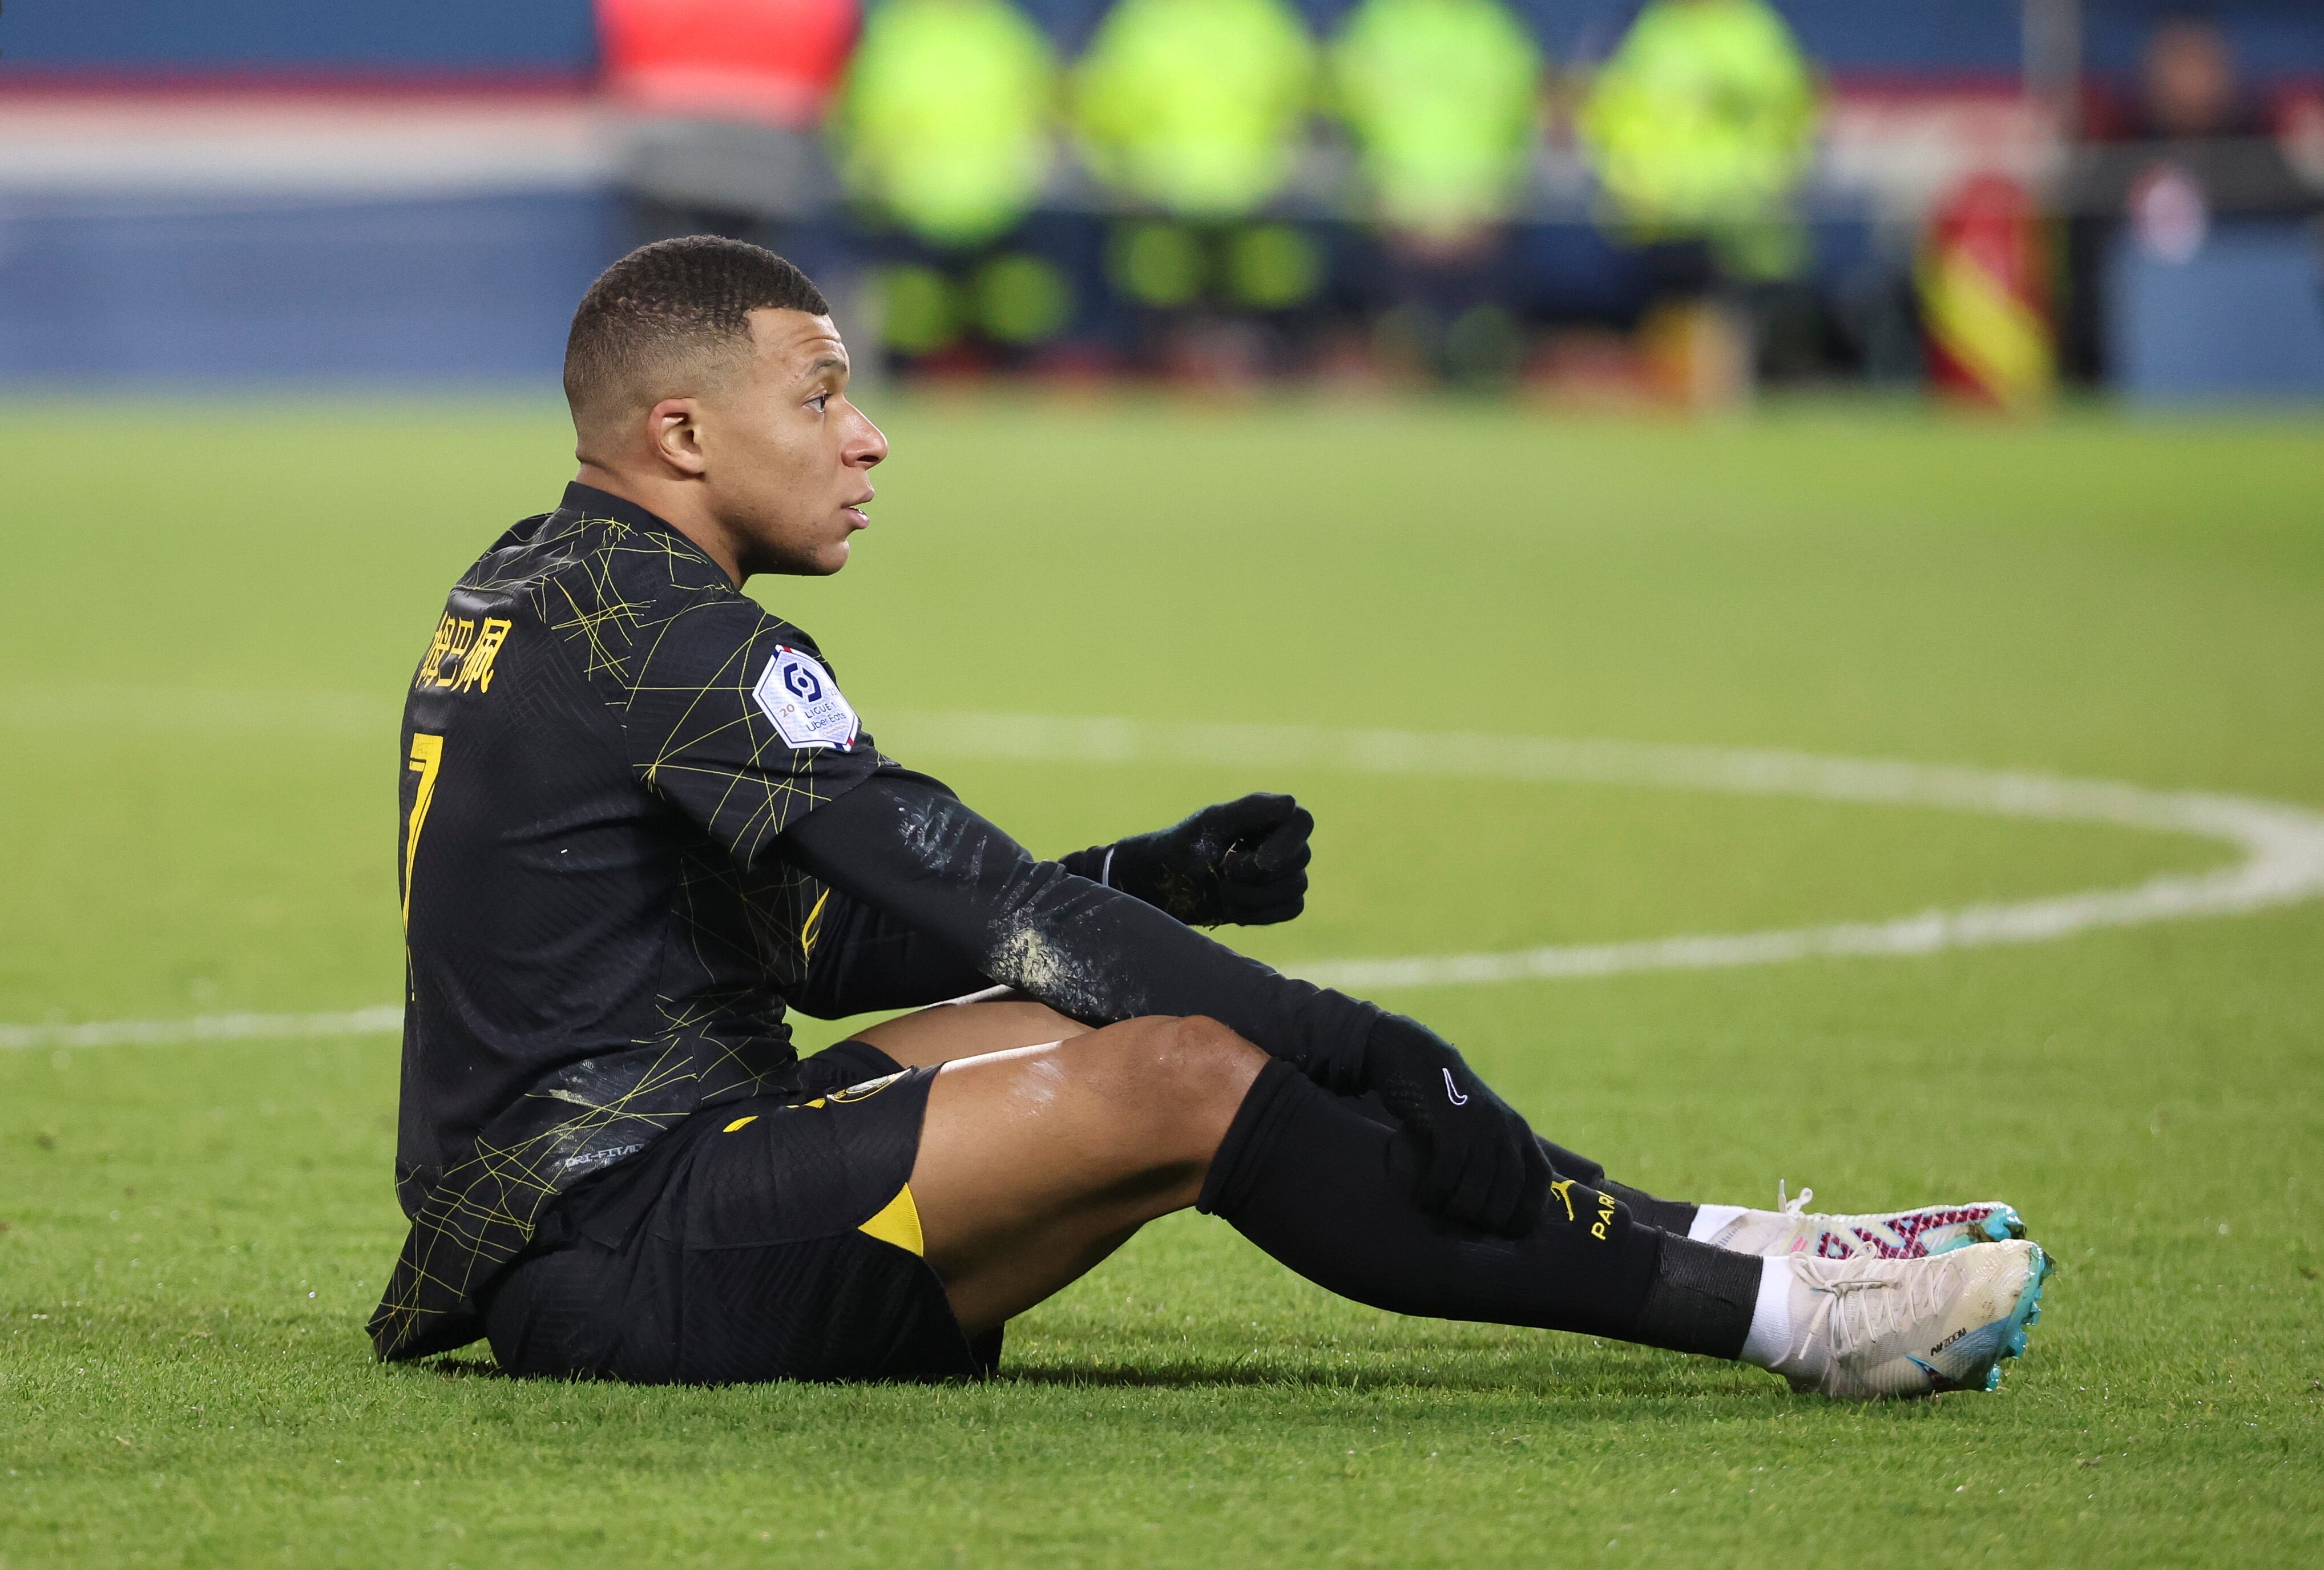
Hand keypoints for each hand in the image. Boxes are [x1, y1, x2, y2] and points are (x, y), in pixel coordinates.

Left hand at [1101, 793, 1312, 927]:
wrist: (1165, 886)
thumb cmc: (1183, 847)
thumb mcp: (1212, 824)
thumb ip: (1251, 811)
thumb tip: (1292, 803)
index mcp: (1269, 816)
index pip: (1303, 823)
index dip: (1288, 842)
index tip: (1260, 860)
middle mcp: (1283, 843)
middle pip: (1300, 859)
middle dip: (1257, 872)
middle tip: (1223, 869)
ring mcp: (1284, 874)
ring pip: (1295, 887)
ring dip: (1253, 894)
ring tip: (1222, 888)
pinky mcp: (1279, 901)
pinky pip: (1291, 909)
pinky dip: (1260, 912)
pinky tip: (1233, 906)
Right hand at [1363, 1012, 1548, 1235]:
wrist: (1419, 1059)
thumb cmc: (1446, 1104)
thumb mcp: (1481, 1126)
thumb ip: (1493, 1157)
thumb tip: (1490, 1210)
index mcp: (1520, 1132)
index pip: (1541, 1180)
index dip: (1529, 1212)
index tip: (1507, 1232)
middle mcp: (1506, 1129)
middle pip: (1510, 1189)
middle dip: (1489, 1218)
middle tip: (1465, 1227)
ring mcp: (1480, 1125)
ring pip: (1478, 1185)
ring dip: (1458, 1209)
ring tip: (1439, 1213)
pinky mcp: (1451, 1123)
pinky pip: (1448, 1170)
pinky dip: (1436, 1191)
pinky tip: (1423, 1196)